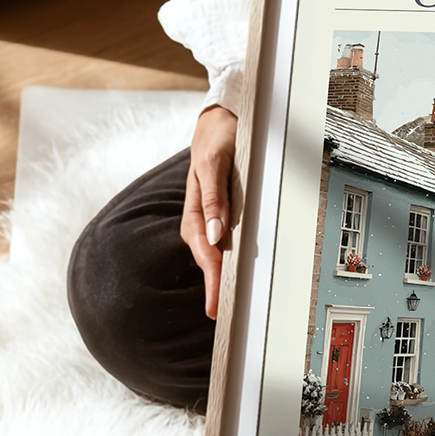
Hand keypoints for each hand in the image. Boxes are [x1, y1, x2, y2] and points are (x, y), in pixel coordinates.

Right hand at [181, 106, 237, 319]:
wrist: (222, 118)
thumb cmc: (218, 136)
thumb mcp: (215, 161)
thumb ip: (214, 196)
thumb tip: (216, 234)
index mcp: (197, 208)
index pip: (205, 252)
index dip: (211, 281)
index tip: (215, 307)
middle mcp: (204, 217)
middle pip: (210, 259)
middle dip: (216, 288)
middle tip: (224, 317)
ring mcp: (214, 216)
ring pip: (217, 253)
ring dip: (222, 277)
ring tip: (229, 304)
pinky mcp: (225, 213)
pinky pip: (227, 242)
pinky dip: (231, 260)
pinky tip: (237, 274)